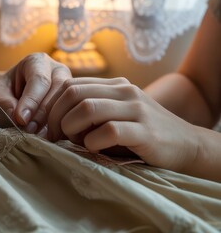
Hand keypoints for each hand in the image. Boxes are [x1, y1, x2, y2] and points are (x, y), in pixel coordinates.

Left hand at [0, 53, 71, 134]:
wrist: (14, 94)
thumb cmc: (6, 91)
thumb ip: (5, 102)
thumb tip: (18, 117)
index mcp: (37, 62)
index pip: (39, 79)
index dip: (31, 101)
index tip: (21, 119)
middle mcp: (58, 70)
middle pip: (59, 89)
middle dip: (43, 113)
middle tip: (29, 131)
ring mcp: (70, 85)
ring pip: (69, 101)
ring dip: (54, 122)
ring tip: (38, 136)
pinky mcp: (74, 101)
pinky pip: (72, 113)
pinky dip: (61, 127)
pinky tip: (49, 137)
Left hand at [46, 77, 199, 171]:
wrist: (185, 144)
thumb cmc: (141, 132)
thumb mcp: (116, 113)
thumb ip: (91, 110)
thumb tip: (54, 120)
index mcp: (114, 84)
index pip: (70, 85)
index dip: (52, 106)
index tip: (48, 126)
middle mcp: (124, 90)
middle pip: (73, 94)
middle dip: (55, 117)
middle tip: (54, 136)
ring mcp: (136, 109)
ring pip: (88, 109)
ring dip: (71, 129)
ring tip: (74, 142)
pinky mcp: (145, 131)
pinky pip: (108, 131)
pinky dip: (92, 143)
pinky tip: (94, 148)